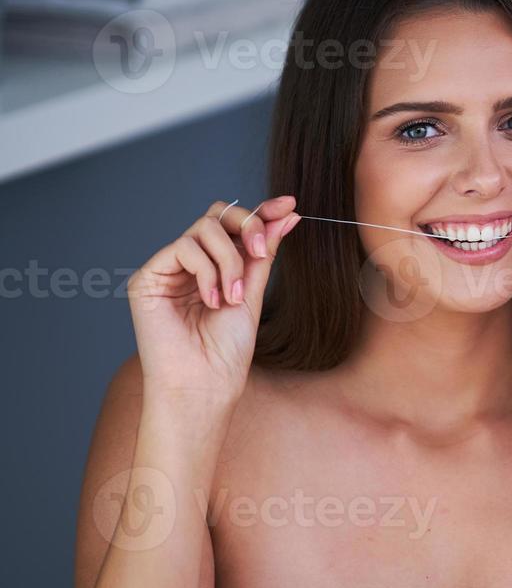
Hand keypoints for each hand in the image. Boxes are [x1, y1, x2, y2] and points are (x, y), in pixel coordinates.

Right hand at [127, 197, 299, 407]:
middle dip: (248, 226)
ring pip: (204, 228)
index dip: (261, 211)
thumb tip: (287, 215)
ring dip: (229, 260)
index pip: (234, 226)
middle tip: (262, 253)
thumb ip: (263, 253)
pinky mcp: (147, 278)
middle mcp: (190, 264)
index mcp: (216, 266)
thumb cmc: (227, 349)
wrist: (206, 383)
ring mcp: (168, 269)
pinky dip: (207, 271)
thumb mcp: (254, 291)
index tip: (289, 205)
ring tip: (234, 296)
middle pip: (217, 215)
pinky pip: (183, 248)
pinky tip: (211, 300)